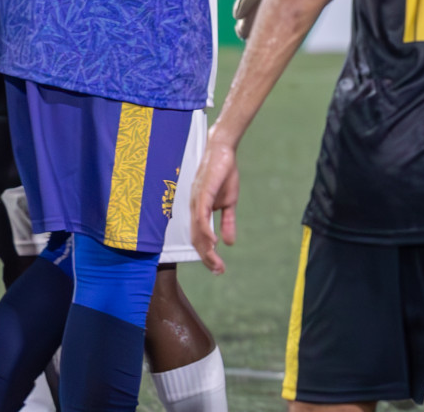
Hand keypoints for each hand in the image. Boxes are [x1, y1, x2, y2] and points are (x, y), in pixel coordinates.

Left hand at [191, 128, 239, 274]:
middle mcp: (193, 210)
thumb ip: (227, 222)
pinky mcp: (201, 194)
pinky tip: (213, 242)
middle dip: (207, 258)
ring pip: (198, 232)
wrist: (223, 151)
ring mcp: (196, 203)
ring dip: (206, 250)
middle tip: (218, 271)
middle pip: (197, 240)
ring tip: (216, 263)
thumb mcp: (229, 202)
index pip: (200, 239)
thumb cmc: (224, 174)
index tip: (218, 268)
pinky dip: (206, 231)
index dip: (208, 255)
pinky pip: (201, 217)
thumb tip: (229, 242)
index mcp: (199, 212)